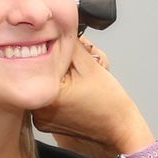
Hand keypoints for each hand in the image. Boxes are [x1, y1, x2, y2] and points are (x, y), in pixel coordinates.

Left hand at [34, 38, 151, 157]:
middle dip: (57, 65)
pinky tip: (73, 94)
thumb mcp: (90, 65)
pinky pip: (45, 99)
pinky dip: (56, 93)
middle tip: (78, 70)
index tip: (70, 54)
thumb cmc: (110, 103)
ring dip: (56, 79)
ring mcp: (40, 119)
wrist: (119, 129)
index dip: (55, 52)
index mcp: (46, 95)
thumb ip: (70, 43)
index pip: (39, 60)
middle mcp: (37, 110)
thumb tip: (58, 28)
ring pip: (42, 86)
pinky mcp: (45, 124)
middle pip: (39, 74)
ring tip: (77, 83)